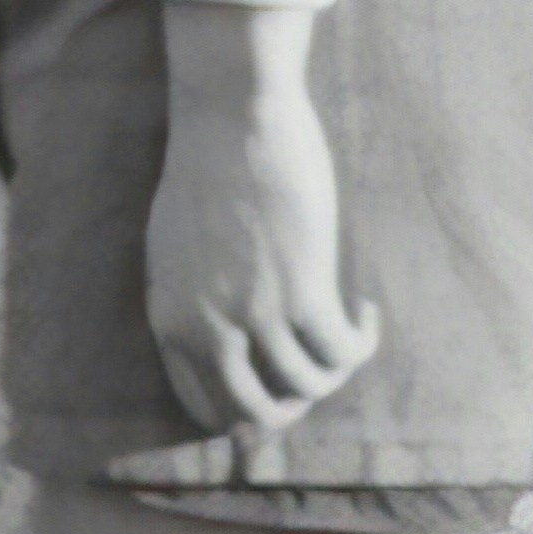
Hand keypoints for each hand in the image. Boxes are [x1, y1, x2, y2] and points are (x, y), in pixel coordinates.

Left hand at [144, 3, 382, 438]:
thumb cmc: (206, 166)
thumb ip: (191, 296)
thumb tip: (225, 333)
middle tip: (317, 369)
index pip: (204, 406)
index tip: (277, 380)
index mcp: (168, 319)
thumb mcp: (174, 246)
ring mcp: (252, 316)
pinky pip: (341, 353)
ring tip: (346, 331)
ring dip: (335, 371)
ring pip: (307, 389)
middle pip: (254, 416)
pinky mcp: (301, 294)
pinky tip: (363, 311)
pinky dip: (360, 342)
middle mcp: (205, 329)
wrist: (233, 117)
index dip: (248, 406)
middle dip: (293, 406)